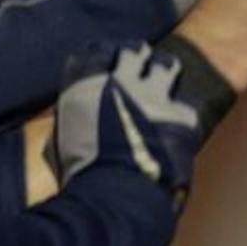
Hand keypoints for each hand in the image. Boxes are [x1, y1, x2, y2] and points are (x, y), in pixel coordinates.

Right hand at [51, 42, 212, 199]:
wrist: (116, 193)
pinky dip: (182, 114)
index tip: (108, 58)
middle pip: (133, 53)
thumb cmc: (80, 174)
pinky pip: (186, 106)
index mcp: (86, 86)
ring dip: (165, 70)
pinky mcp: (180, 116)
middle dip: (137, 56)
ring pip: (166, 66)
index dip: (103, 54)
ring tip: (167, 72)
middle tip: (141, 60)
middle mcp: (121, 82)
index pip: (96, 52)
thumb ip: (67, 126)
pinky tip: (181, 119)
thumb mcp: (60, 145)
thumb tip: (66, 126)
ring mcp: (154, 96)